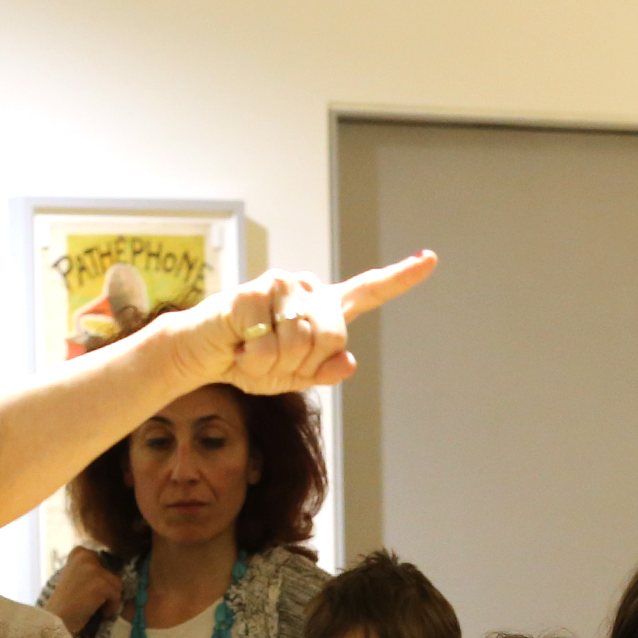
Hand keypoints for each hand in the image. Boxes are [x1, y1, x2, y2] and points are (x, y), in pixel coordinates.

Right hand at [46, 546, 122, 631]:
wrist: (57, 619)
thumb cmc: (66, 602)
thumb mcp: (76, 577)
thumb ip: (91, 571)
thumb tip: (118, 574)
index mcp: (79, 552)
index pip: (103, 562)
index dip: (101, 579)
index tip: (92, 591)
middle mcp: (86, 556)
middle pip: (111, 573)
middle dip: (107, 589)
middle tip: (96, 601)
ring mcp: (94, 570)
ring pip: (116, 584)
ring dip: (111, 599)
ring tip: (99, 608)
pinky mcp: (101, 584)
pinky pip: (117, 595)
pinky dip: (112, 606)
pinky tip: (103, 613)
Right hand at [168, 254, 438, 395]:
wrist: (207, 356)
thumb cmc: (252, 362)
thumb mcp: (295, 378)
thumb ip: (323, 372)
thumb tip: (348, 360)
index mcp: (323, 307)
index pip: (369, 291)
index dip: (401, 278)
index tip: (430, 259)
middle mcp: (307, 289)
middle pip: (332, 336)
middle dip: (302, 363)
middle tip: (273, 361)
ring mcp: (281, 285)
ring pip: (301, 341)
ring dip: (275, 364)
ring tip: (254, 352)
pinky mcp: (254, 291)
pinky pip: (270, 344)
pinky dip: (255, 360)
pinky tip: (240, 346)